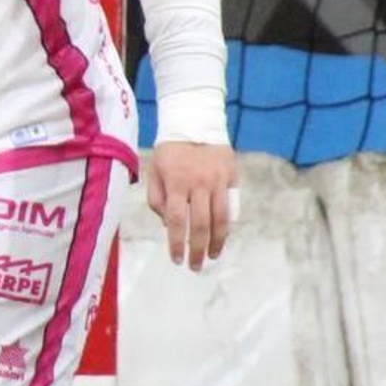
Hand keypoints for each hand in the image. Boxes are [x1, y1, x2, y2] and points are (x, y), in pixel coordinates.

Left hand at [146, 141, 236, 270]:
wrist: (194, 120)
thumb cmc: (169, 151)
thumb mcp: (154, 171)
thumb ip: (157, 199)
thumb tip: (168, 224)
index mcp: (176, 182)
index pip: (177, 220)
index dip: (177, 243)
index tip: (177, 260)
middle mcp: (199, 183)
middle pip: (202, 224)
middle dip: (199, 249)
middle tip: (197, 266)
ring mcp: (218, 180)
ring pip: (222, 218)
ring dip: (218, 241)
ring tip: (213, 255)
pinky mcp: (232, 177)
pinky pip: (232, 205)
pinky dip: (228, 224)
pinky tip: (223, 236)